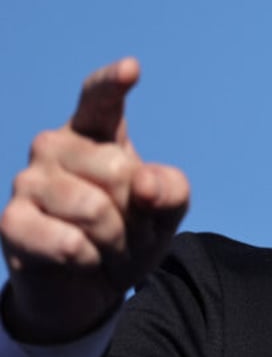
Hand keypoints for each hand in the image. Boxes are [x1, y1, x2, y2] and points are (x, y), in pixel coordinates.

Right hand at [0, 58, 189, 342]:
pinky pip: (70, 243)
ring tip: (109, 248)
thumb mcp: (166, 211)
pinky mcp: (11, 221)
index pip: (100, 98)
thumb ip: (171, 189)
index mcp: (95, 132)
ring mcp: (28, 180)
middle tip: (130, 230)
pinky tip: (81, 260)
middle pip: (118, 170)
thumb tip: (144, 183)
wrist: (90, 288)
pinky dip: (90, 261)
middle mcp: (55, 146)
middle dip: (137, 213)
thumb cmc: (130, 235)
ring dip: (117, 242)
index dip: (113, 83)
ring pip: (95, 210)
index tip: (131, 69)